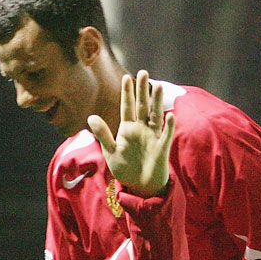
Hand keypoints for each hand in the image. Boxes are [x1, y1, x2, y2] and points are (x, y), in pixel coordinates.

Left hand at [88, 70, 174, 196]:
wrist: (140, 186)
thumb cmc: (125, 169)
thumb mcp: (110, 152)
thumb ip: (103, 135)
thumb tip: (91, 118)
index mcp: (128, 129)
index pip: (127, 107)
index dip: (127, 93)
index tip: (127, 77)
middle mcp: (141, 129)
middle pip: (143, 106)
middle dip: (143, 91)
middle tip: (144, 73)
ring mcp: (152, 137)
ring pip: (156, 116)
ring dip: (157, 102)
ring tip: (158, 86)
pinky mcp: (161, 148)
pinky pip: (166, 135)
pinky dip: (169, 126)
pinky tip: (170, 116)